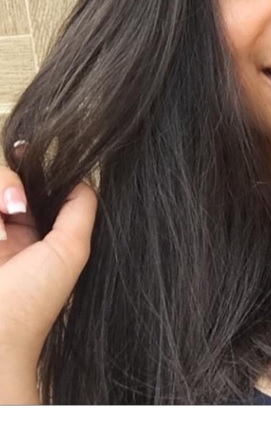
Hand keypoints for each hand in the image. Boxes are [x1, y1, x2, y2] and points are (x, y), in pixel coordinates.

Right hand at [0, 164, 96, 372]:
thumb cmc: (34, 299)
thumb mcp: (71, 250)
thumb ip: (80, 210)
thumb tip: (84, 177)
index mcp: (32, 236)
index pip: (27, 188)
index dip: (26, 167)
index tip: (24, 148)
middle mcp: (3, 232)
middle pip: (1, 182)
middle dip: (6, 183)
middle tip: (15, 205)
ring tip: (4, 222)